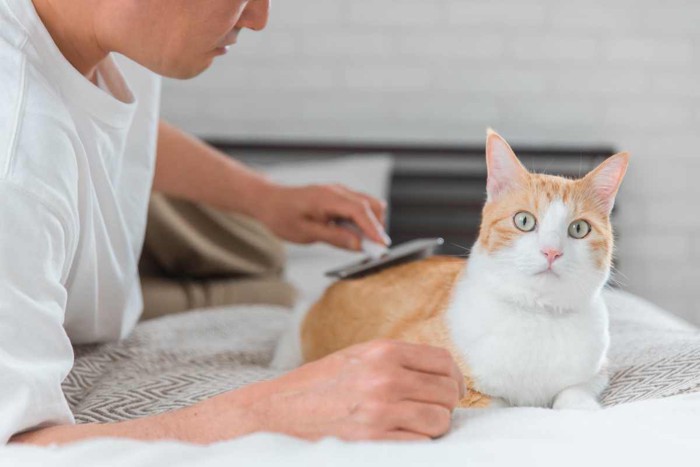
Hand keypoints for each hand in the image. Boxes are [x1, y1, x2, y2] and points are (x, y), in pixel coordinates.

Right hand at [226, 339, 465, 440]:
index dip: (453, 377)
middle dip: (443, 404)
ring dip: (431, 426)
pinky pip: (421, 444)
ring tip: (409, 425)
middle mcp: (385, 378)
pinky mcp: (375, 442)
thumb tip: (441, 375)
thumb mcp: (357, 358)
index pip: (443, 361)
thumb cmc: (316, 387)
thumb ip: (396, 361)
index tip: (450, 388)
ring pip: (440, 420)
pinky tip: (396, 438)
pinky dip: (415, 443)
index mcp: (382, 351)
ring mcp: (381, 411)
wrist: (275, 413)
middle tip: (427, 410)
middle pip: (447, 392)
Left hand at [255, 183, 389, 249]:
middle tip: (372, 249)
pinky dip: (362, 221)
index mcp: (327, 197)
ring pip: (369, 205)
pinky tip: (350, 234)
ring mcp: (339, 192)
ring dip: (370, 224)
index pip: (359, 211)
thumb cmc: (282, 216)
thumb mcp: (305, 233)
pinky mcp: (339, 197)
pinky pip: (359, 207)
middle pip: (371, 205)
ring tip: (359, 243)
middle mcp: (337, 190)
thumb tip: (358, 245)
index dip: (373, 229)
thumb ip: (334, 238)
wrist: (268, 201)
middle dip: (376, 227)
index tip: (382, 246)